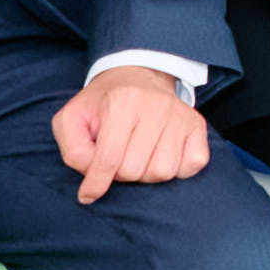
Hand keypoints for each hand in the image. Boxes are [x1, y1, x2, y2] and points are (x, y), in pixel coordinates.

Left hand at [53, 66, 208, 200]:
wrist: (138, 75)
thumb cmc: (103, 104)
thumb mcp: (72, 119)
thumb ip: (74, 150)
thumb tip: (91, 180)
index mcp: (122, 101)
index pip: (109, 158)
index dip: (96, 183)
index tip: (87, 194)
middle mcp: (155, 106)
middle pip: (134, 170)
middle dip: (121, 173)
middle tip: (118, 157)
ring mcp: (180, 115)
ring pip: (163, 172)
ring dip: (147, 173)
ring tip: (139, 156)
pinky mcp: (197, 125)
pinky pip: (191, 166)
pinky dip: (177, 169)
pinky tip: (162, 154)